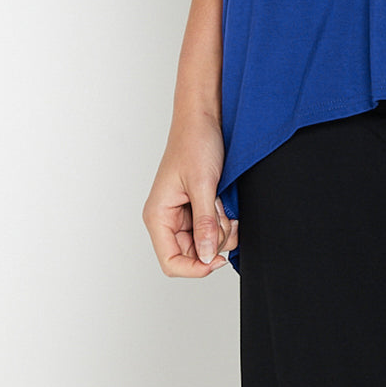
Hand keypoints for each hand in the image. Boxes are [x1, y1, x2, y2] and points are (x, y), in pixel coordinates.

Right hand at [143, 112, 238, 276]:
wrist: (204, 117)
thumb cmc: (195, 143)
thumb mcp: (202, 185)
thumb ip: (205, 223)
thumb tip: (207, 256)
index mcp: (158, 216)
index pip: (171, 262)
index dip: (195, 268)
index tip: (218, 260)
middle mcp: (168, 218)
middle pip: (193, 254)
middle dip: (214, 241)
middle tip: (226, 217)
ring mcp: (183, 213)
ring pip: (206, 242)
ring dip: (221, 228)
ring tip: (224, 203)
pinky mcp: (197, 206)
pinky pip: (213, 227)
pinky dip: (224, 220)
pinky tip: (227, 204)